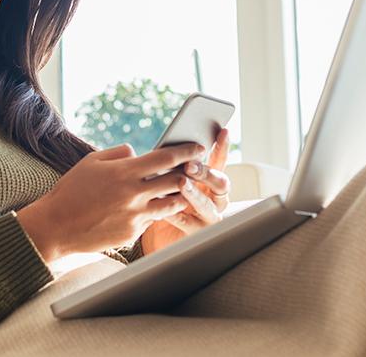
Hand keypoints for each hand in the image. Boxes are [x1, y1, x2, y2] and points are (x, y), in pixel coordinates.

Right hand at [17, 140, 206, 261]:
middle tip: (197, 167)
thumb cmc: (72, 189)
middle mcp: (134, 194)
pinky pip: (151, 220)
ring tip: (182, 188)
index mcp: (124, 172)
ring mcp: (135, 217)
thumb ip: (118, 153)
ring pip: (171, 204)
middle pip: (176, 180)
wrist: (57, 226)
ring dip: (179, 195)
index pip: (165, 157)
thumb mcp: (92, 161)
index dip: (185, 151)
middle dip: (190, 172)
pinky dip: (154, 212)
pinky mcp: (132, 235)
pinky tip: (152, 207)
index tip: (198, 147)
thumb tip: (137, 153)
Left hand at [141, 127, 231, 253]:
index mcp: (209, 181)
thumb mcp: (163, 178)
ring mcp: (208, 218)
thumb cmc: (161, 199)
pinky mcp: (197, 235)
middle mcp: (215, 199)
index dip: (222, 147)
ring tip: (182, 184)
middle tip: (190, 165)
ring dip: (195, 194)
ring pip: (208, 206)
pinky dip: (178, 215)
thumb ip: (163, 164)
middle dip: (206, 172)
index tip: (222, 131)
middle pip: (220, 184)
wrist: (154, 234)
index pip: (219, 161)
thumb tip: (143, 147)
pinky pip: (189, 224)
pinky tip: (166, 209)